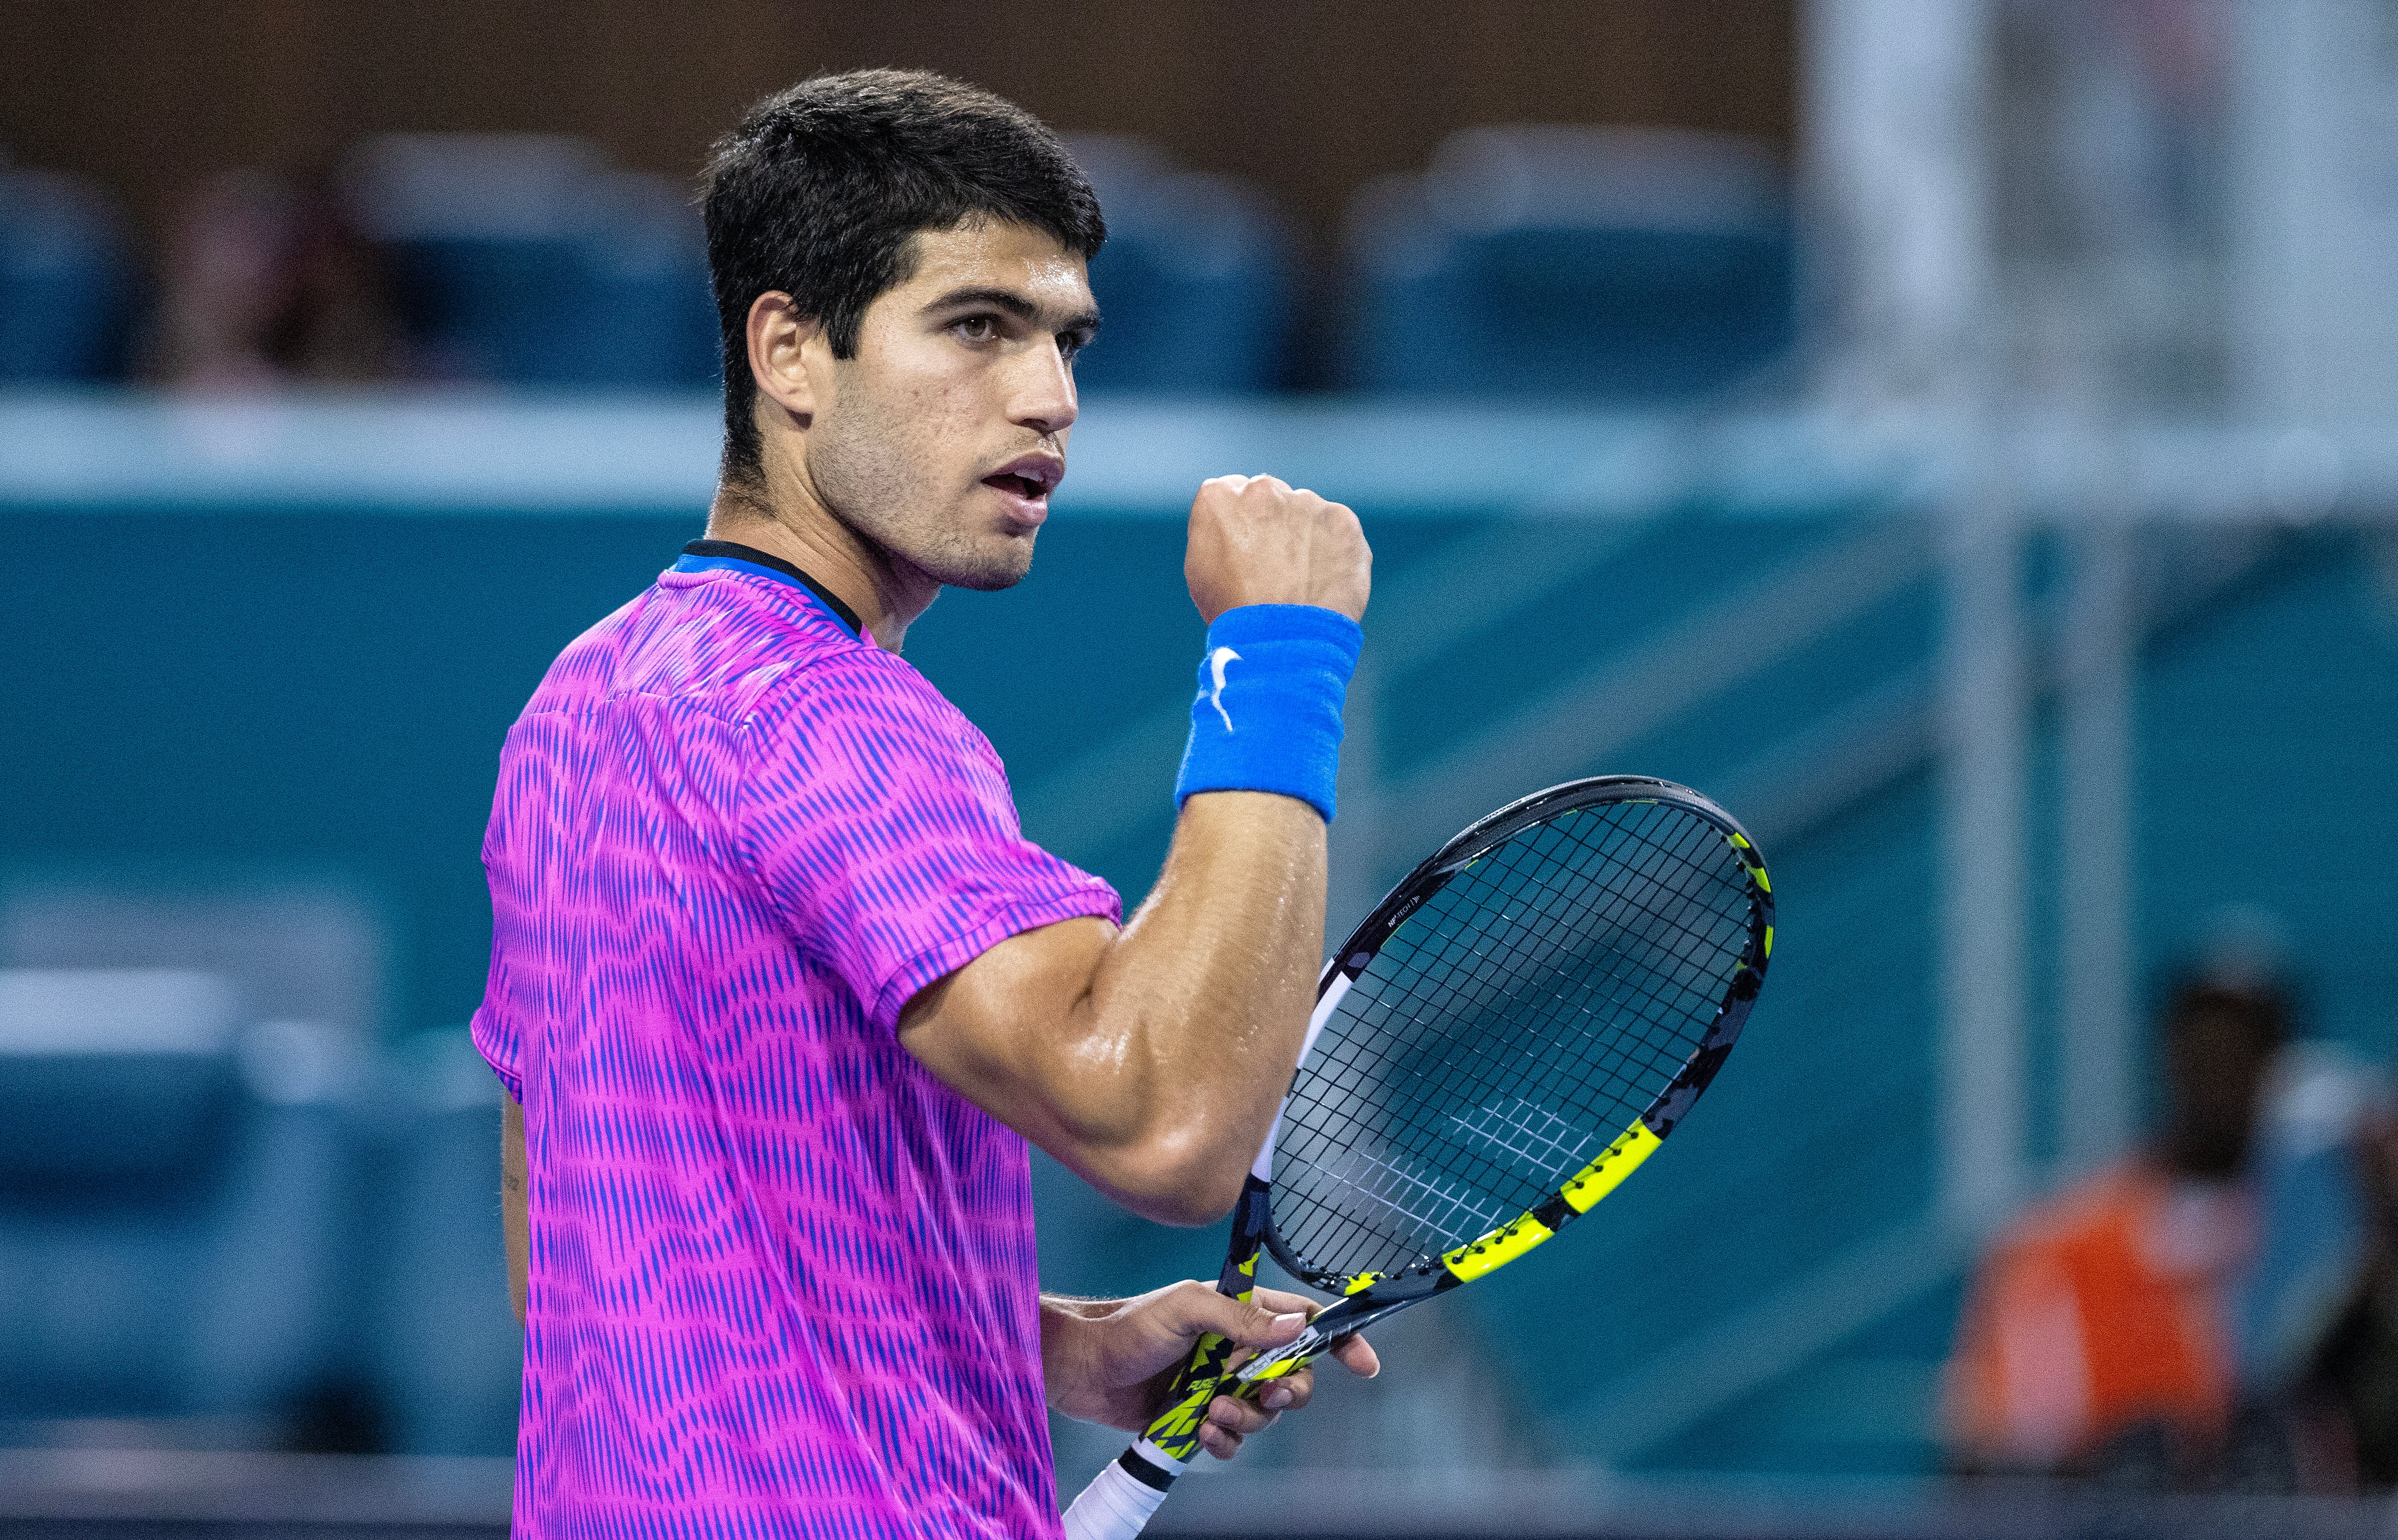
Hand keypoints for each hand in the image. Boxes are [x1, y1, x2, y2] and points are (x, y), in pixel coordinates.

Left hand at [1042, 1281, 1379, 1459]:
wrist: (1083, 1370)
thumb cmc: (1128, 1326)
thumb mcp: (1186, 1307)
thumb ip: (1242, 1317)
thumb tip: (1298, 1326)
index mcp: (1240, 1311)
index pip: (1304, 1321)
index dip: (1338, 1341)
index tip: (1365, 1366)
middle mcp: (1236, 1348)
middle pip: (1294, 1376)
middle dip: (1288, 1390)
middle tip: (1266, 1391)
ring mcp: (1220, 1384)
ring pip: (1265, 1412)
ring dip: (1247, 1417)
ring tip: (1211, 1410)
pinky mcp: (1200, 1416)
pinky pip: (1235, 1438)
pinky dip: (1224, 1439)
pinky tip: (1200, 1429)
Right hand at [1185, 474, 1370, 625]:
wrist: (1281, 641)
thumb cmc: (1233, 612)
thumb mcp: (1200, 568)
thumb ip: (1216, 531)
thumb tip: (1235, 523)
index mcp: (1218, 496)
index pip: (1233, 493)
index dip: (1241, 525)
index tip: (1247, 550)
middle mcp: (1262, 489)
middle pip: (1271, 498)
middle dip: (1274, 523)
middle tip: (1276, 567)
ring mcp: (1306, 502)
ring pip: (1307, 512)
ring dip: (1305, 536)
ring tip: (1301, 580)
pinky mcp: (1342, 521)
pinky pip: (1338, 531)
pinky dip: (1335, 551)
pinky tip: (1324, 580)